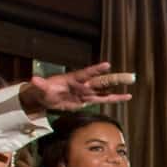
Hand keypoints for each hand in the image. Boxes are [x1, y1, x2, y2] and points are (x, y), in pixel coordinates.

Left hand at [19, 63, 134, 114]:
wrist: (45, 98)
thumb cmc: (43, 90)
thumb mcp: (40, 88)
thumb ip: (40, 84)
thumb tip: (34, 79)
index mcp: (73, 79)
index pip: (86, 73)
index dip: (96, 69)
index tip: (108, 65)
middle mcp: (83, 84)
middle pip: (101, 81)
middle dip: (114, 79)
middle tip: (129, 76)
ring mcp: (86, 92)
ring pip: (105, 90)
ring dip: (118, 89)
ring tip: (132, 87)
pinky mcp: (87, 101)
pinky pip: (103, 99)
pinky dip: (115, 98)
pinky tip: (126, 97)